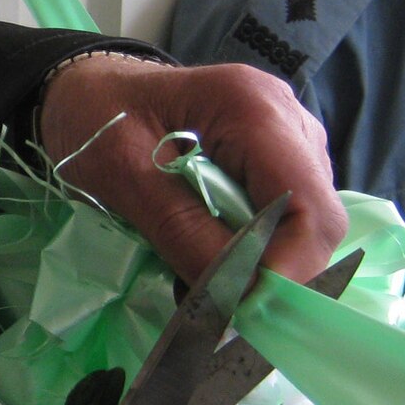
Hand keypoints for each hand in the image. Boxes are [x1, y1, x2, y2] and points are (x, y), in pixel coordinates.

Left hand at [37, 53, 344, 283]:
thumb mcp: (122, 176)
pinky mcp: (278, 160)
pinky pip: (285, 217)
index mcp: (252, 107)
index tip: (245, 314)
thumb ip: (182, 232)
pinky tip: (212, 258)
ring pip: (305, 224)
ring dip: (264, 265)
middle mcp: (288, 118)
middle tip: (221, 311)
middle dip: (277, 273)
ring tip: (205, 283)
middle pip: (317, 218)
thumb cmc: (94, 119)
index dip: (290, 270)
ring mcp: (290, 139)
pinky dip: (255, 250)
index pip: (309, 206)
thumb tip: (235, 298)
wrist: (87, 90)